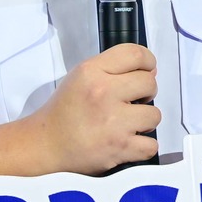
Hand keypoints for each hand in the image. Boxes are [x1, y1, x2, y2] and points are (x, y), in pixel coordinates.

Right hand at [25, 42, 159, 173]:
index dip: (148, 61)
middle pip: (150, 83)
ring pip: (154, 115)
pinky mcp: (119, 147)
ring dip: (144, 122)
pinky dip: (142, 147)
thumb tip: (151, 70)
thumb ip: (114, 69)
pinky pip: (151, 145)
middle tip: (131, 102)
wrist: (47, 144)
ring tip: (127, 124)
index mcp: (92, 71)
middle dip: (145, 93)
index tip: (146, 71)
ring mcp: (113, 121)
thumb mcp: (82, 77)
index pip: (135, 54)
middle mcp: (103, 93)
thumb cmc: (66, 111)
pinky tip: (128, 142)